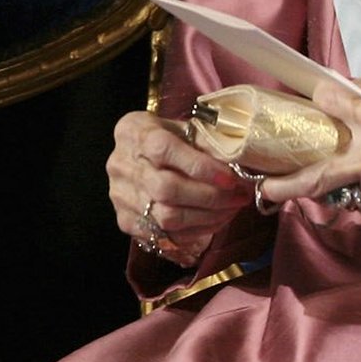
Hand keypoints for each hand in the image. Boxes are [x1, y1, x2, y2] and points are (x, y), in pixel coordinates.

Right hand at [107, 110, 250, 266]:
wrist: (134, 151)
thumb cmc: (166, 135)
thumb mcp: (184, 126)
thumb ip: (206, 140)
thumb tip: (237, 161)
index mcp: (136, 133)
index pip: (165, 150)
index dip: (201, 167)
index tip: (231, 178)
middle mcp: (122, 166)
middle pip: (167, 189)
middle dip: (210, 197)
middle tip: (239, 197)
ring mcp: (121, 197)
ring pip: (166, 217)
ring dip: (207, 218)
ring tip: (232, 210)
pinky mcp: (126, 221)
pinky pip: (163, 235)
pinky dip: (194, 232)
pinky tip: (215, 221)